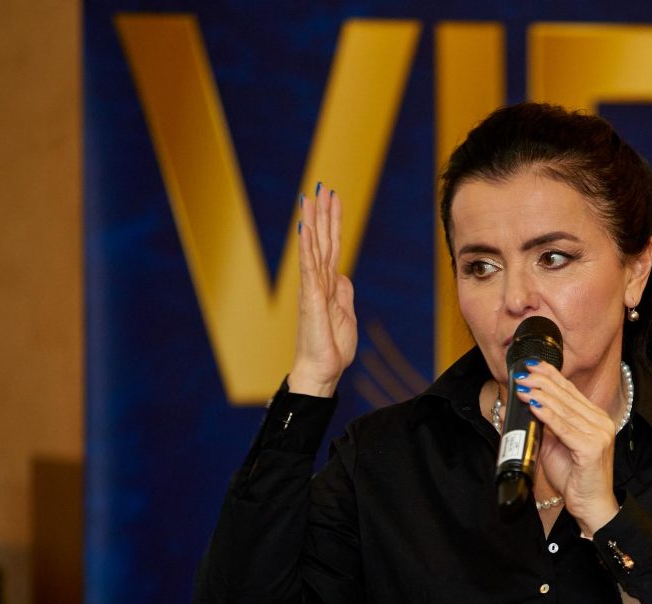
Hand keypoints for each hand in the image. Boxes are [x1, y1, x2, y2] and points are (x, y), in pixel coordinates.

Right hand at [290, 185, 356, 395]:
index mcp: (329, 284)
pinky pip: (309, 267)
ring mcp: (313, 288)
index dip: (333, 222)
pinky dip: (307, 247)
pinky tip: (305, 228)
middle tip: (323, 186)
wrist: (322, 370)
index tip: (334, 199)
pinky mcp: (311, 297)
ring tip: (312, 196)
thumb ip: (344, 293)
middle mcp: (318, 281)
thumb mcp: (346, 314)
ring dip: (314, 221)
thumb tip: (343, 276)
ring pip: (314, 247)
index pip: (331, 246)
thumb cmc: (332, 347)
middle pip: (322, 240)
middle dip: (324, 213)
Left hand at [515, 361, 620, 536]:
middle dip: (542, 381)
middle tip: (522, 373)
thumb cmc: (574, 478)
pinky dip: (548, 416)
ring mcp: (599, 434)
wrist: (591, 506)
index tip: (532, 365)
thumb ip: (542, 427)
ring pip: (564, 409)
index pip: (570, 391)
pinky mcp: (592, 448)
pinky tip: (535, 406)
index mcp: (595, 418)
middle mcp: (600, 422)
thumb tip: (517, 409)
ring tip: (522, 387)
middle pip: (567, 396)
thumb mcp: (554, 447)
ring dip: (541, 395)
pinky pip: (565, 428)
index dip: (551, 375)